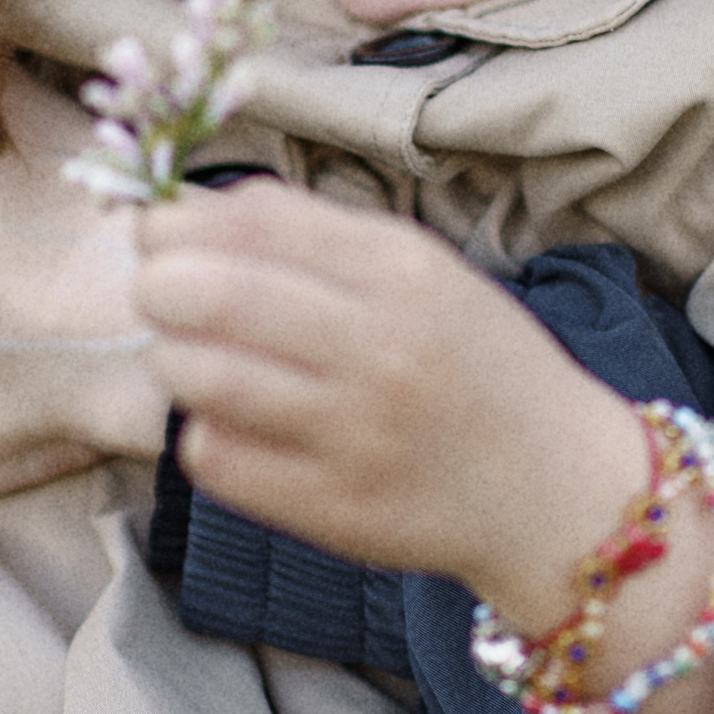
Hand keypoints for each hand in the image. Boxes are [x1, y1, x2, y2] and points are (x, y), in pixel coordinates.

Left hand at [133, 180, 713, 713]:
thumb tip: (198, 206)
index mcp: (402, 271)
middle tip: (158, 293)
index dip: (176, 221)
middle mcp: (378, 346)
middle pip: (210, 293)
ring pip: (200, 376)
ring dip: (173, 359)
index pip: (251, 222)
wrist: (556, 489)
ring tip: (191, 359)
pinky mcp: (330, 507)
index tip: (157, 232)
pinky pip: (215, 457)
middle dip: (158, 285)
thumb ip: (319, 235)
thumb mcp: (426, 273)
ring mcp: (353, 433)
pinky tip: (233, 425)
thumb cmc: (477, 367)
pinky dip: (204, 433)